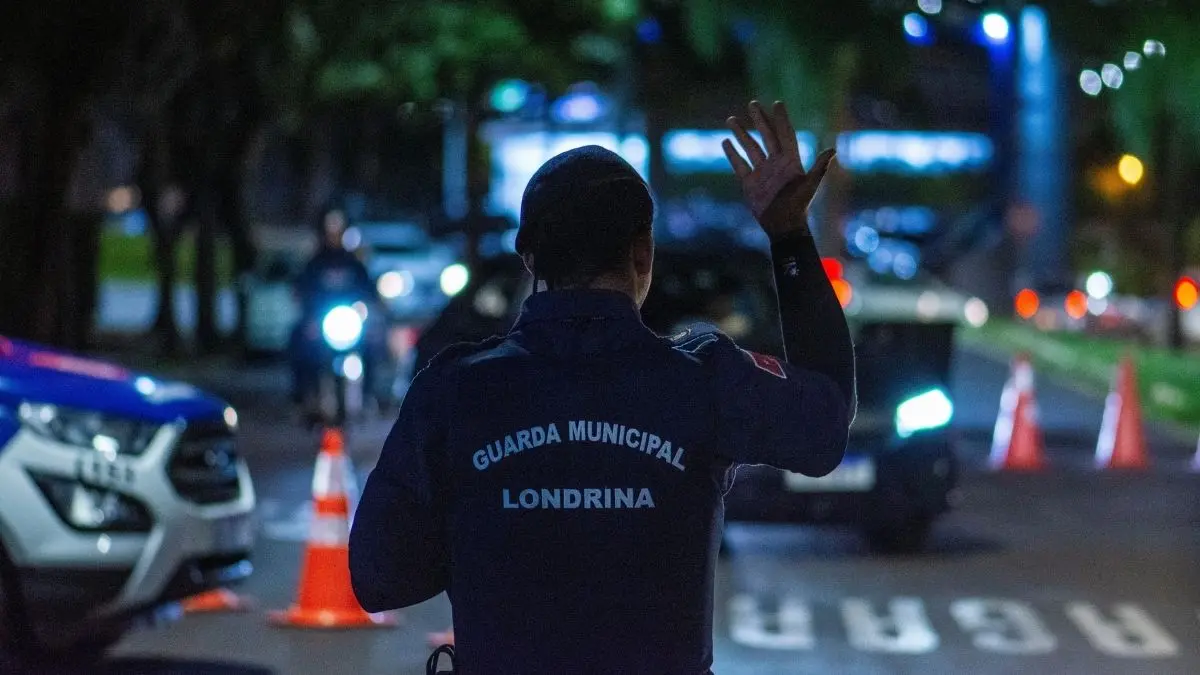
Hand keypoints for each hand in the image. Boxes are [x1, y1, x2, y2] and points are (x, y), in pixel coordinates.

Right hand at [722, 100, 836, 240]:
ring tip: (731, 119)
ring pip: (750, 147)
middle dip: (759, 120)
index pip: (785, 134)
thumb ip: (820, 167)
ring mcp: (762, 172)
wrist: (783, 227)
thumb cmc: (799, 207)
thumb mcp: (810, 186)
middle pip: (766, 136)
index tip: (777, 103)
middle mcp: (776, 163)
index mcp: (791, 161)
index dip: (781, 119)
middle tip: (752, 103)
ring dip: (741, 133)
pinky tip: (726, 142)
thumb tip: (833, 149)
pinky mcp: (750, 183)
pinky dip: (732, 154)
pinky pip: (739, 164)